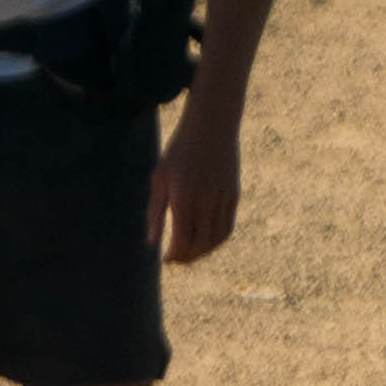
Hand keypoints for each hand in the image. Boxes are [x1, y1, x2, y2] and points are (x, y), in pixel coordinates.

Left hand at [150, 112, 240, 268]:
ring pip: (215, 240)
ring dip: (202, 252)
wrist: (211, 126)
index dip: (174, 255)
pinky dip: (216, 241)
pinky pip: (227, 228)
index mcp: (183, 196)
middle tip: (176, 259)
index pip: (182, 239)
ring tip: (189, 254)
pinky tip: (205, 242)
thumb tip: (152, 242)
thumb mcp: (160, 177)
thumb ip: (155, 212)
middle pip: (199, 244)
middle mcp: (205, 200)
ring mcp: (222, 199)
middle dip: (186, 257)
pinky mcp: (234, 196)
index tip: (165, 259)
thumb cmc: (179, 151)